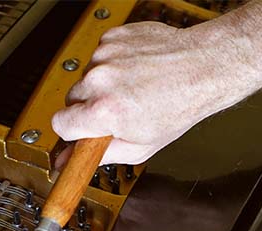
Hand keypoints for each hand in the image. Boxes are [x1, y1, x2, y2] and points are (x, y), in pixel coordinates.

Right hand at [51, 20, 261, 164]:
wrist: (201, 67)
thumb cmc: (179, 106)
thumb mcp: (141, 147)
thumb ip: (101, 155)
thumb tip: (71, 162)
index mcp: (104, 111)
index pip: (59, 124)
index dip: (72, 131)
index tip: (82, 132)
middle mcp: (100, 80)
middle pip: (71, 99)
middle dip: (88, 108)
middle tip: (117, 111)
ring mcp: (105, 55)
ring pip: (86, 77)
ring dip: (102, 85)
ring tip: (132, 89)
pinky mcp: (112, 37)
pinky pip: (99, 56)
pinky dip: (113, 64)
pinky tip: (135, 71)